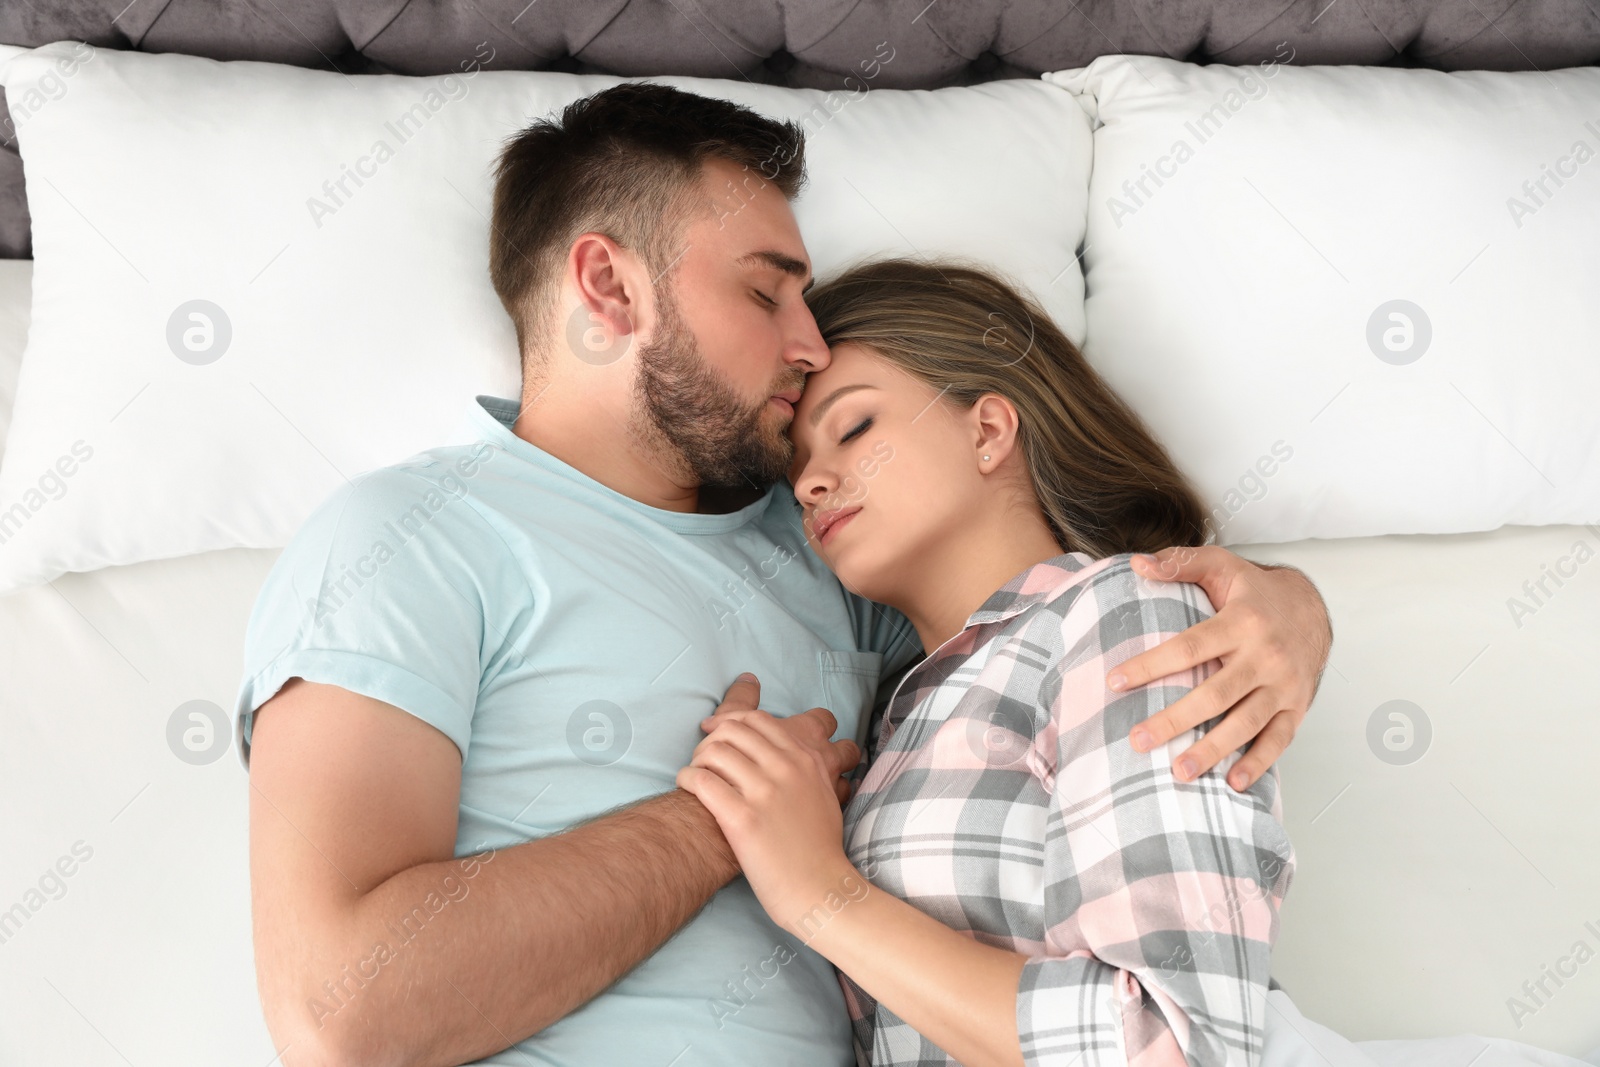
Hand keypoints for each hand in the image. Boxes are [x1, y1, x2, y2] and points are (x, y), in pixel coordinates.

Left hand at [677, 675, 858, 928]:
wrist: (820, 888)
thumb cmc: (820, 848)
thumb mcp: (825, 795)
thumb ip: (809, 768)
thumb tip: (790, 753)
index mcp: (804, 760)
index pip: (758, 721)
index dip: (729, 721)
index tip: (714, 730)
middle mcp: (785, 768)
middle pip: (732, 730)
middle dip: (710, 739)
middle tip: (702, 757)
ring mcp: (764, 792)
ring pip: (714, 751)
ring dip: (697, 759)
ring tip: (694, 775)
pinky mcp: (742, 818)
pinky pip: (702, 781)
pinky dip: (687, 778)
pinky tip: (687, 787)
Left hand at [1109, 547, 1331, 791]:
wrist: (1314, 608)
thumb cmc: (1255, 591)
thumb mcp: (1221, 566)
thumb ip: (1179, 563)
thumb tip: (1137, 563)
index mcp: (1241, 621)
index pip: (1188, 648)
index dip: (1150, 665)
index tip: (1115, 681)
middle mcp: (1265, 656)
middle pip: (1215, 694)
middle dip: (1175, 720)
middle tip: (1138, 741)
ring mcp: (1283, 685)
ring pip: (1246, 723)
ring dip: (1213, 750)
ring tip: (1179, 771)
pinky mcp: (1297, 706)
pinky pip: (1278, 739)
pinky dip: (1258, 763)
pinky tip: (1231, 781)